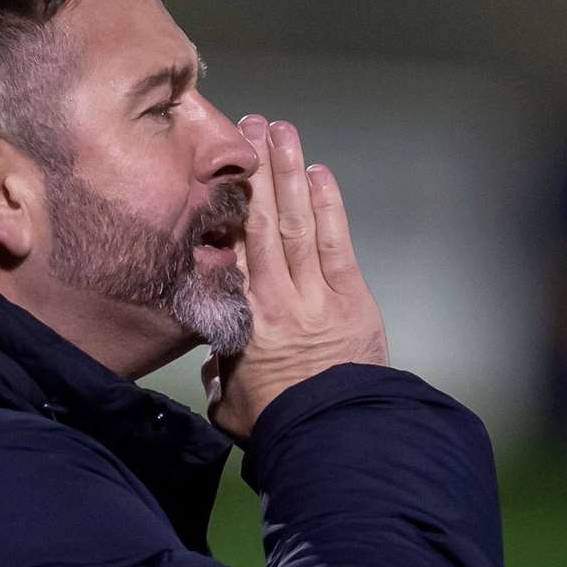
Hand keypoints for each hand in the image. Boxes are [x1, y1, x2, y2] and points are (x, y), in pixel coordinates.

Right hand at [203, 117, 387, 440]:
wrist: (335, 438)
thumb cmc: (277, 425)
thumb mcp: (229, 403)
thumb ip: (219, 373)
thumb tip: (215, 360)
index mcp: (240, 320)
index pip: (228, 254)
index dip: (221, 210)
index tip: (213, 175)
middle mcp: (275, 297)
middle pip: (262, 223)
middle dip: (254, 173)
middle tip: (246, 127)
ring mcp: (317, 293)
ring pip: (298, 222)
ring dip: (289, 173)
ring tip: (279, 131)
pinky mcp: (353, 297)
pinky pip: (336, 242)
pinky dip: (328, 206)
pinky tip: (318, 173)